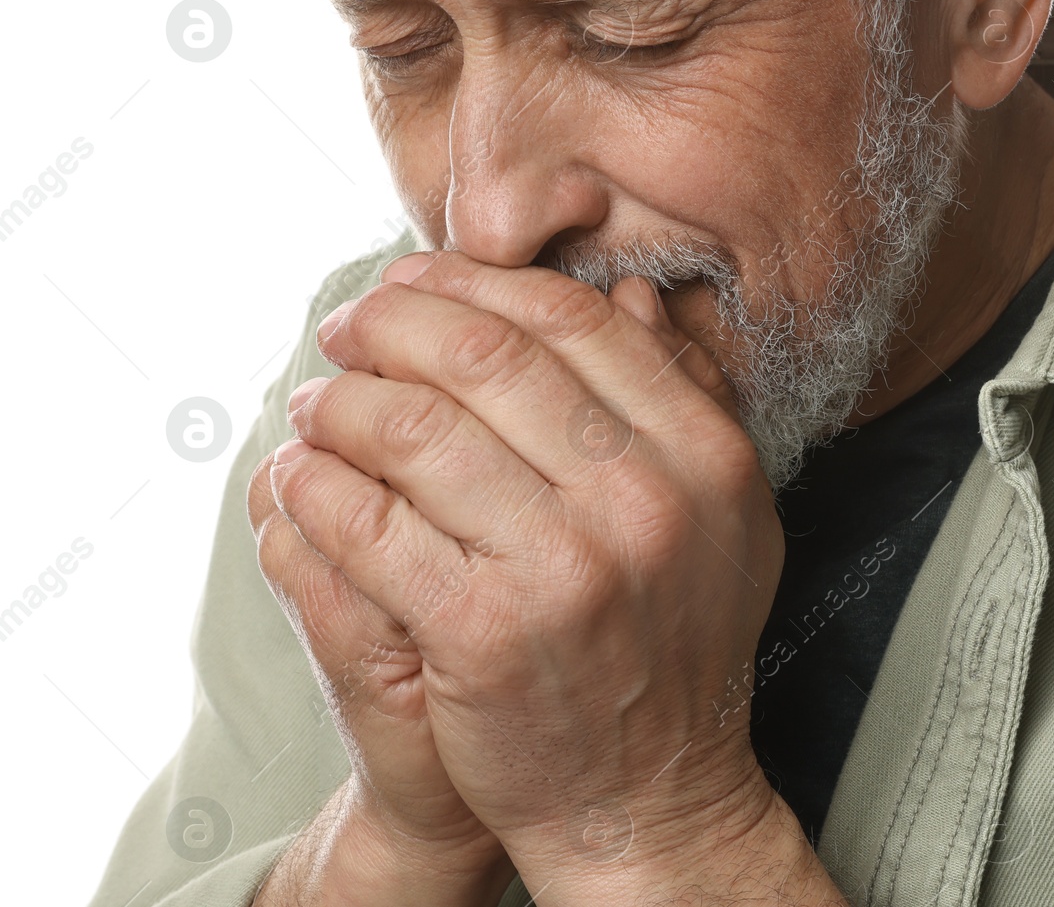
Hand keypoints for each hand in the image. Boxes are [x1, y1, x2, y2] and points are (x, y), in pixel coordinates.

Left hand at [272, 252, 804, 903]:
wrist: (648, 795)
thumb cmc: (673, 640)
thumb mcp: (721, 510)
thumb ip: (684, 394)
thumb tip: (626, 291)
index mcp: (705, 453)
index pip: (572, 321)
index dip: (477, 284)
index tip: (418, 285)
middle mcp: (645, 500)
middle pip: (486, 356)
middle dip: (391, 322)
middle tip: (347, 327)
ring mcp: (565, 568)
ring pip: (413, 427)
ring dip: (340, 399)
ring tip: (317, 401)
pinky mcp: (480, 633)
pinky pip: (368, 522)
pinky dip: (317, 483)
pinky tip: (305, 474)